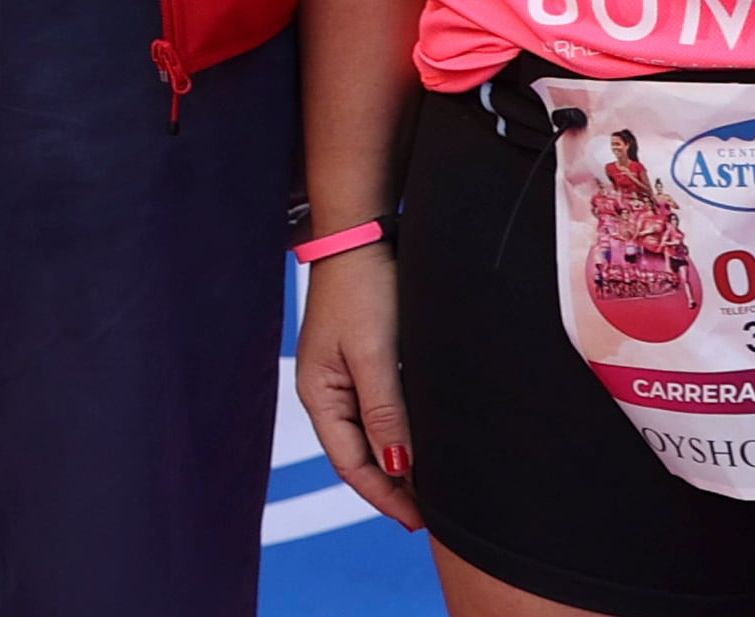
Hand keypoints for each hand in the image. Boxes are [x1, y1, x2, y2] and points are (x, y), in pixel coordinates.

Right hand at [290, 244, 421, 530]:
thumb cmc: (363, 288)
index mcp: (319, 394)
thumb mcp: (373, 354)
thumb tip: (397, 467)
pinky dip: (402, 433)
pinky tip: (426, 441)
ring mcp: (344, 376)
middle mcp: (327, 391)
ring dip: (400, 461)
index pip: (350, 463)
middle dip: (393, 486)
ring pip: (373, 435)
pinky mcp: (364, 361)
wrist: (362, 233)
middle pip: (359, 454)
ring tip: (435, 487)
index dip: (384, 496)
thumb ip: (384, 412)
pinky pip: (381, 411)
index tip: (419, 521)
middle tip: (434, 514)